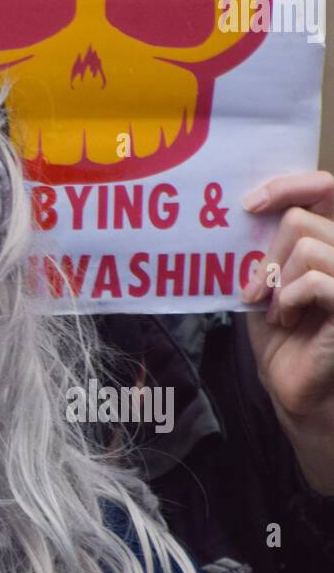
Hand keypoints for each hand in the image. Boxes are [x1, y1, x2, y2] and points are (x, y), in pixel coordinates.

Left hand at [241, 171, 333, 493]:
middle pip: (302, 219)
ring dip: (279, 282)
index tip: (250, 203)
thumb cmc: (283, 335)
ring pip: (308, 247)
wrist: (294, 388)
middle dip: (269, 255)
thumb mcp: (268, 280)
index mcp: (331, 239)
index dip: (289, 184)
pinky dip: (289, 299)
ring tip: (278, 310)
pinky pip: (316, 280)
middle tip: (256, 289)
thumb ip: (267, 243)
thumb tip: (246, 205)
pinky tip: (288, 320)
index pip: (324, 187)